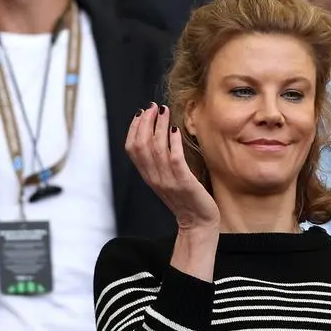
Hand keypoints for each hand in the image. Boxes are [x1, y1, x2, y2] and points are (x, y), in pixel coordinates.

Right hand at [127, 103, 219, 231]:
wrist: (198, 223)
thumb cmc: (186, 199)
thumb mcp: (166, 179)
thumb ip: (159, 162)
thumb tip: (158, 134)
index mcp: (148, 176)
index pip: (131, 148)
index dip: (134, 128)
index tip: (142, 112)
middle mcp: (154, 178)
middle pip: (141, 145)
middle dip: (146, 122)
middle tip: (154, 107)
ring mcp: (168, 181)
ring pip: (156, 148)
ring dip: (159, 126)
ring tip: (165, 111)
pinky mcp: (184, 183)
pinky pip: (175, 159)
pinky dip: (173, 142)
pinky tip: (175, 129)